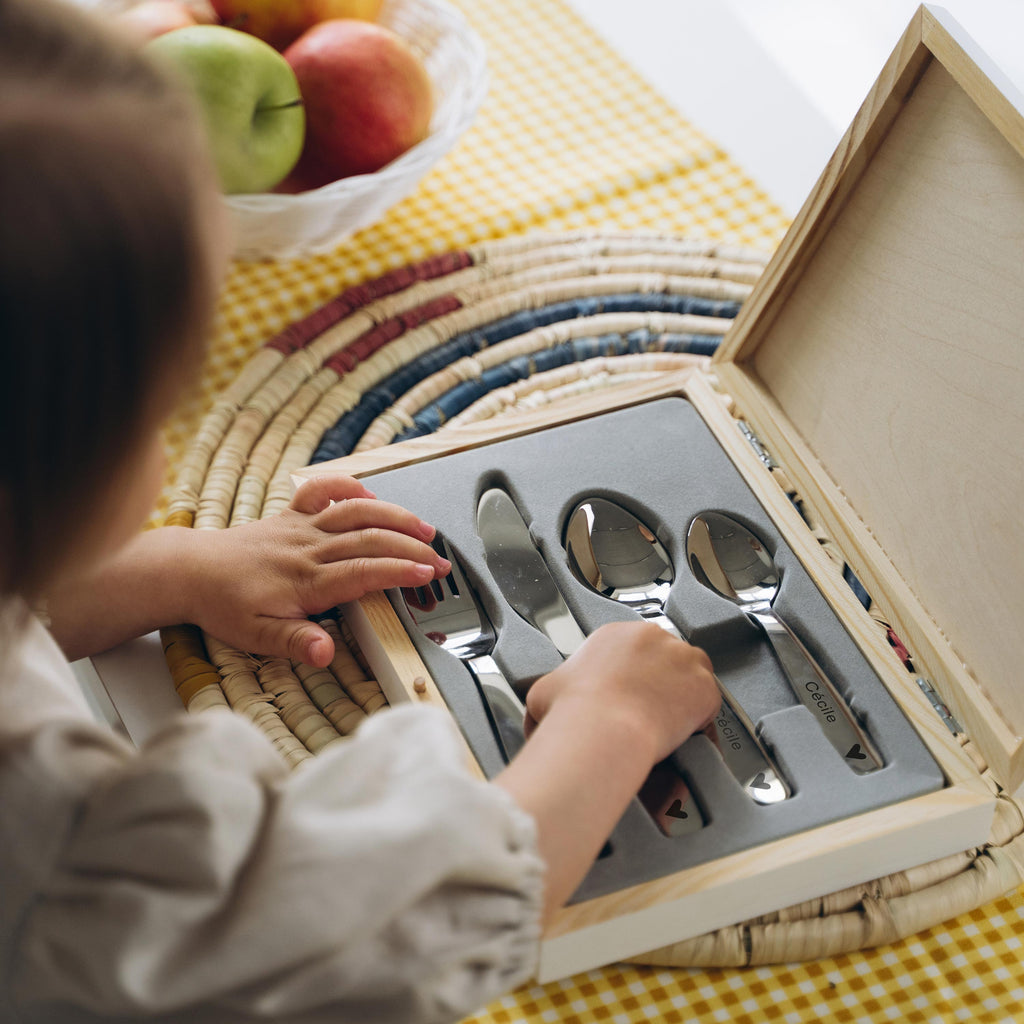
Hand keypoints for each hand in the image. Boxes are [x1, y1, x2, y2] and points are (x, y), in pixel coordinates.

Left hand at [188, 474, 449, 666]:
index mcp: (306, 580)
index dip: (401, 572)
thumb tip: (326, 652)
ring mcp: (302, 527)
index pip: (364, 571)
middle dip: (412, 548)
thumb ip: (296, 643)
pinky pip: (323, 490)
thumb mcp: (258, 637)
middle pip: (371, 540)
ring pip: (356, 513)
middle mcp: (309, 548)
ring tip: (425, 528)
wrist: (192, 572)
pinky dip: (349, 486)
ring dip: (395, 516)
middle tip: (441, 561)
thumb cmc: (225, 605)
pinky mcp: (292, 514)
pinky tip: (371, 495)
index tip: (428, 576)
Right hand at [523, 621, 719, 764]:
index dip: (634, 673)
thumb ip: (554, 688)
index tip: (629, 691)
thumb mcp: (545, 691)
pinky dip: (700, 720)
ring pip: (690, 674)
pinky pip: (709, 703)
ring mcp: (682, 659)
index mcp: (616, 634)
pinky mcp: (703, 686)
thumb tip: (544, 703)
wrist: (601, 730)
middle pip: (665, 657)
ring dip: (682, 695)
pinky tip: (685, 735)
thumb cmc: (574, 712)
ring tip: (668, 722)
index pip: (635, 647)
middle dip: (659, 681)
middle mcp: (652, 638)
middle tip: (648, 709)